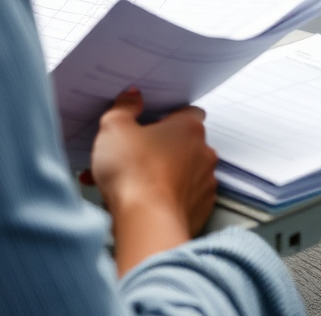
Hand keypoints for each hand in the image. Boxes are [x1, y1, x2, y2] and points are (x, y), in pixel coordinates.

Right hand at [91, 89, 217, 274]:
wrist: (145, 224)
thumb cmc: (133, 172)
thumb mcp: (115, 128)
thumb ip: (124, 107)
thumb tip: (132, 97)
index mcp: (189, 127)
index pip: (188, 112)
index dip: (167, 117)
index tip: (148, 124)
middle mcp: (204, 153)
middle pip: (184, 144)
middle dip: (161, 148)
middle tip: (134, 155)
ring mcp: (205, 185)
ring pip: (183, 173)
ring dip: (163, 175)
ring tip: (131, 183)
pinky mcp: (200, 212)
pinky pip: (183, 200)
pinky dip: (166, 200)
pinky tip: (141, 203)